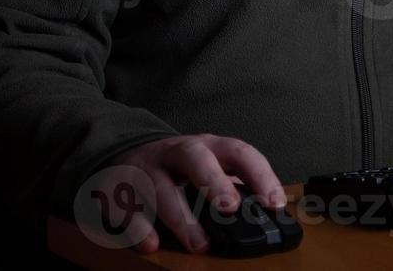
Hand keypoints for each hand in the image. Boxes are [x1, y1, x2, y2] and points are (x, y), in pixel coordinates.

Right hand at [104, 133, 285, 254]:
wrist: (122, 151)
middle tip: (230, 208)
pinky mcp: (118, 188)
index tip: (274, 202)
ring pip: (161, 188)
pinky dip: (137, 227)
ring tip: (199, 245)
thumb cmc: (178, 167)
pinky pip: (125, 207)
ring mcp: (146, 169)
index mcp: (207, 147)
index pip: (238, 152)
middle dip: (213, 182)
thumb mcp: (208, 166)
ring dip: (181, 218)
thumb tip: (269, 214)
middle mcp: (177, 152)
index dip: (259, 175)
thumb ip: (233, 185)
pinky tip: (152, 244)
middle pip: (195, 159)